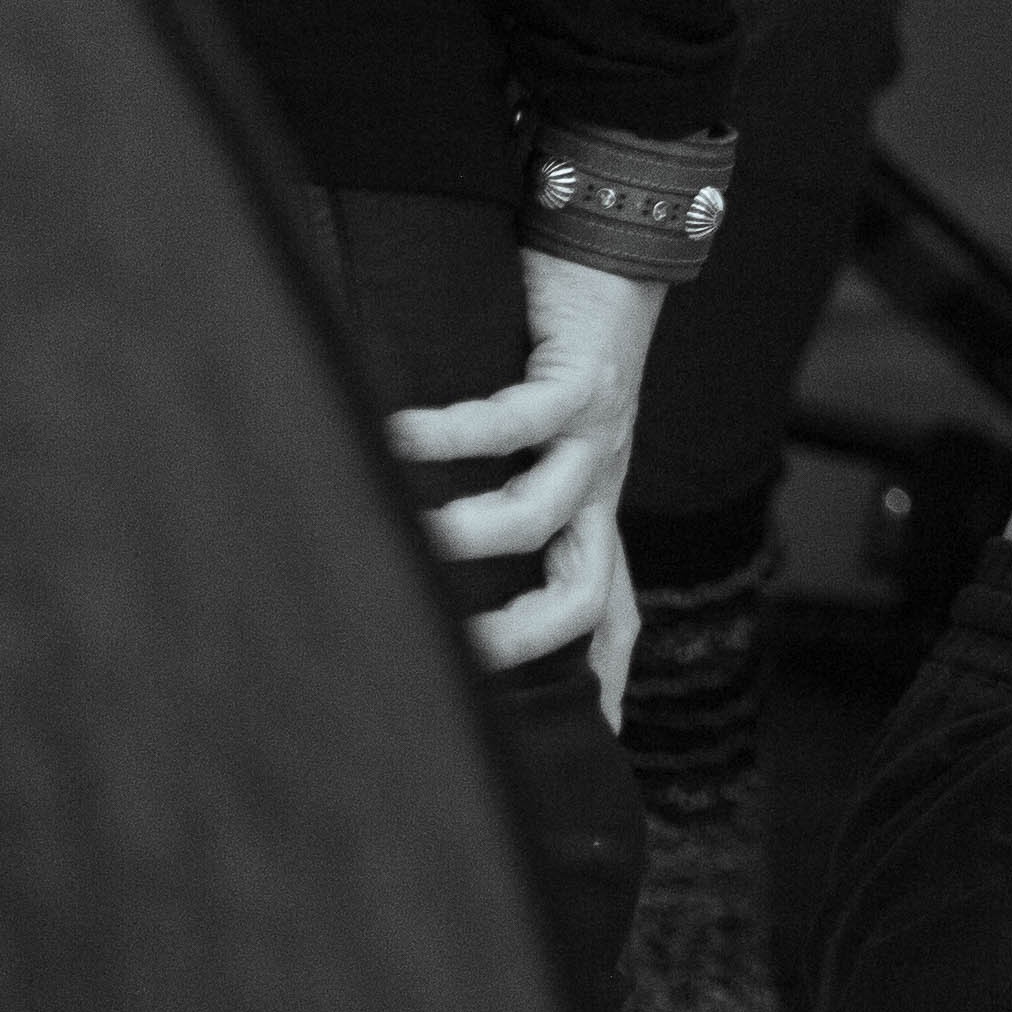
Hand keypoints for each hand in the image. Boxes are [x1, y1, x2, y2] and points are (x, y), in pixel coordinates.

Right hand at [390, 242, 668, 712]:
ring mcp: (600, 435)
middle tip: (454, 660)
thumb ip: (498, 507)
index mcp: (595, 516)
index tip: (578, 760)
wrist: (614, 251)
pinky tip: (397, 435)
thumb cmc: (556, 355)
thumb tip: (420, 569)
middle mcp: (603, 488)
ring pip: (545, 514)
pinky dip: (452, 432)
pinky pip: (516, 417)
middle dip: (525, 640)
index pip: (610, 623)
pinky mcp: (582, 376)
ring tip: (411, 538)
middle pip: (588, 598)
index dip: (602, 693)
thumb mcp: (537, 451)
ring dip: (473, 532)